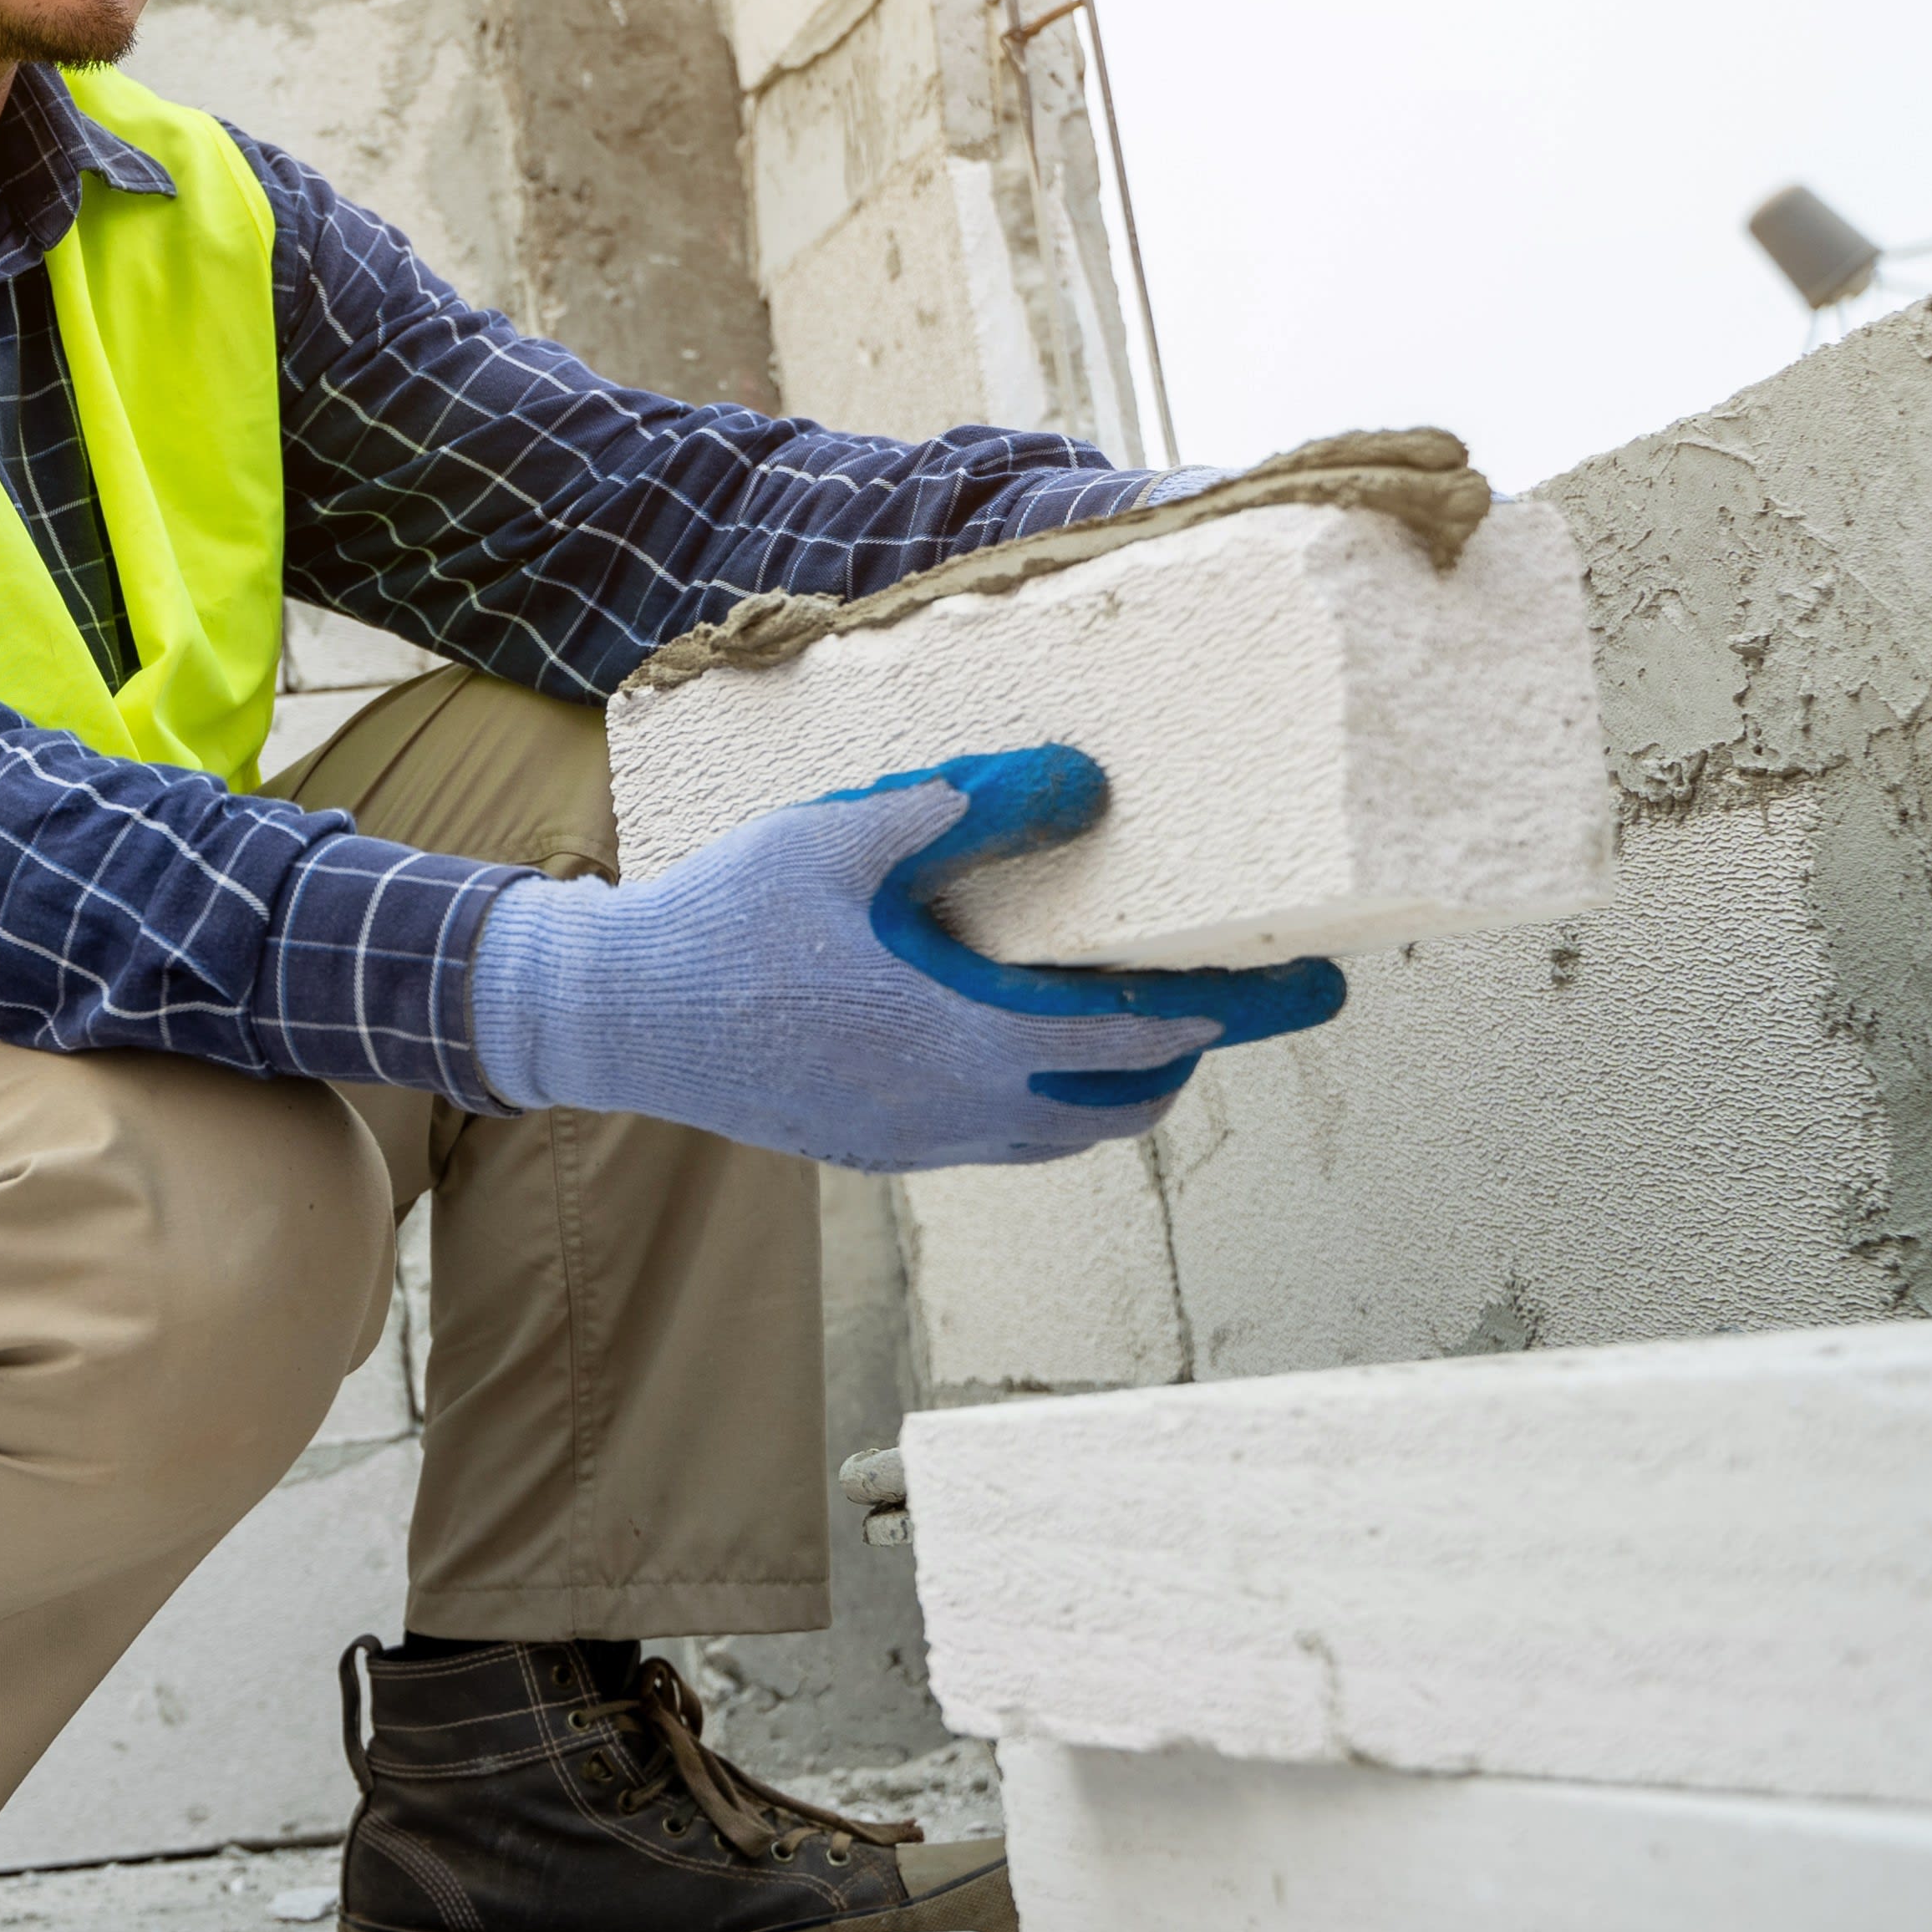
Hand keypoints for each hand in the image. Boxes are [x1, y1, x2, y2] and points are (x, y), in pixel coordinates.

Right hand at [468, 744, 1342, 1171]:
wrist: (616, 1018)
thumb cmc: (724, 919)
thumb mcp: (847, 836)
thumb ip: (972, 809)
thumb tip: (1088, 782)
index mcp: (963, 1036)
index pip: (1143, 1033)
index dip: (1239, 1008)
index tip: (1314, 984)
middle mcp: (956, 1110)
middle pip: (1121, 1104)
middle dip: (1191, 1054)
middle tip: (1234, 994)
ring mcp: (916, 1142)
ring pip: (1062, 1132)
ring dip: (1120, 1084)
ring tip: (1146, 1020)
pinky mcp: (876, 1149)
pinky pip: (1001, 1136)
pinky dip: (1049, 1098)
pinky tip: (1027, 1039)